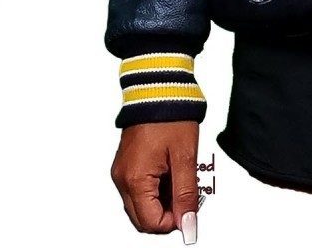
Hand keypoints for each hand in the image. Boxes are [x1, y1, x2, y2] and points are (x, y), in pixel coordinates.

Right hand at [111, 120, 200, 239]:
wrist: (158, 87)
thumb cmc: (170, 115)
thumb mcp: (185, 156)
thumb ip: (186, 194)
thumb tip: (187, 224)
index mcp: (135, 178)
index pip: (151, 222)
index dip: (174, 220)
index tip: (190, 208)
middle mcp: (122, 178)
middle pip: (143, 218)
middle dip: (167, 213)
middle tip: (187, 194)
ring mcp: (121, 171)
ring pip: (140, 205)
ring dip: (162, 200)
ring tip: (180, 176)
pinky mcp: (125, 165)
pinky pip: (138, 189)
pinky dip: (155, 188)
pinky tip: (171, 171)